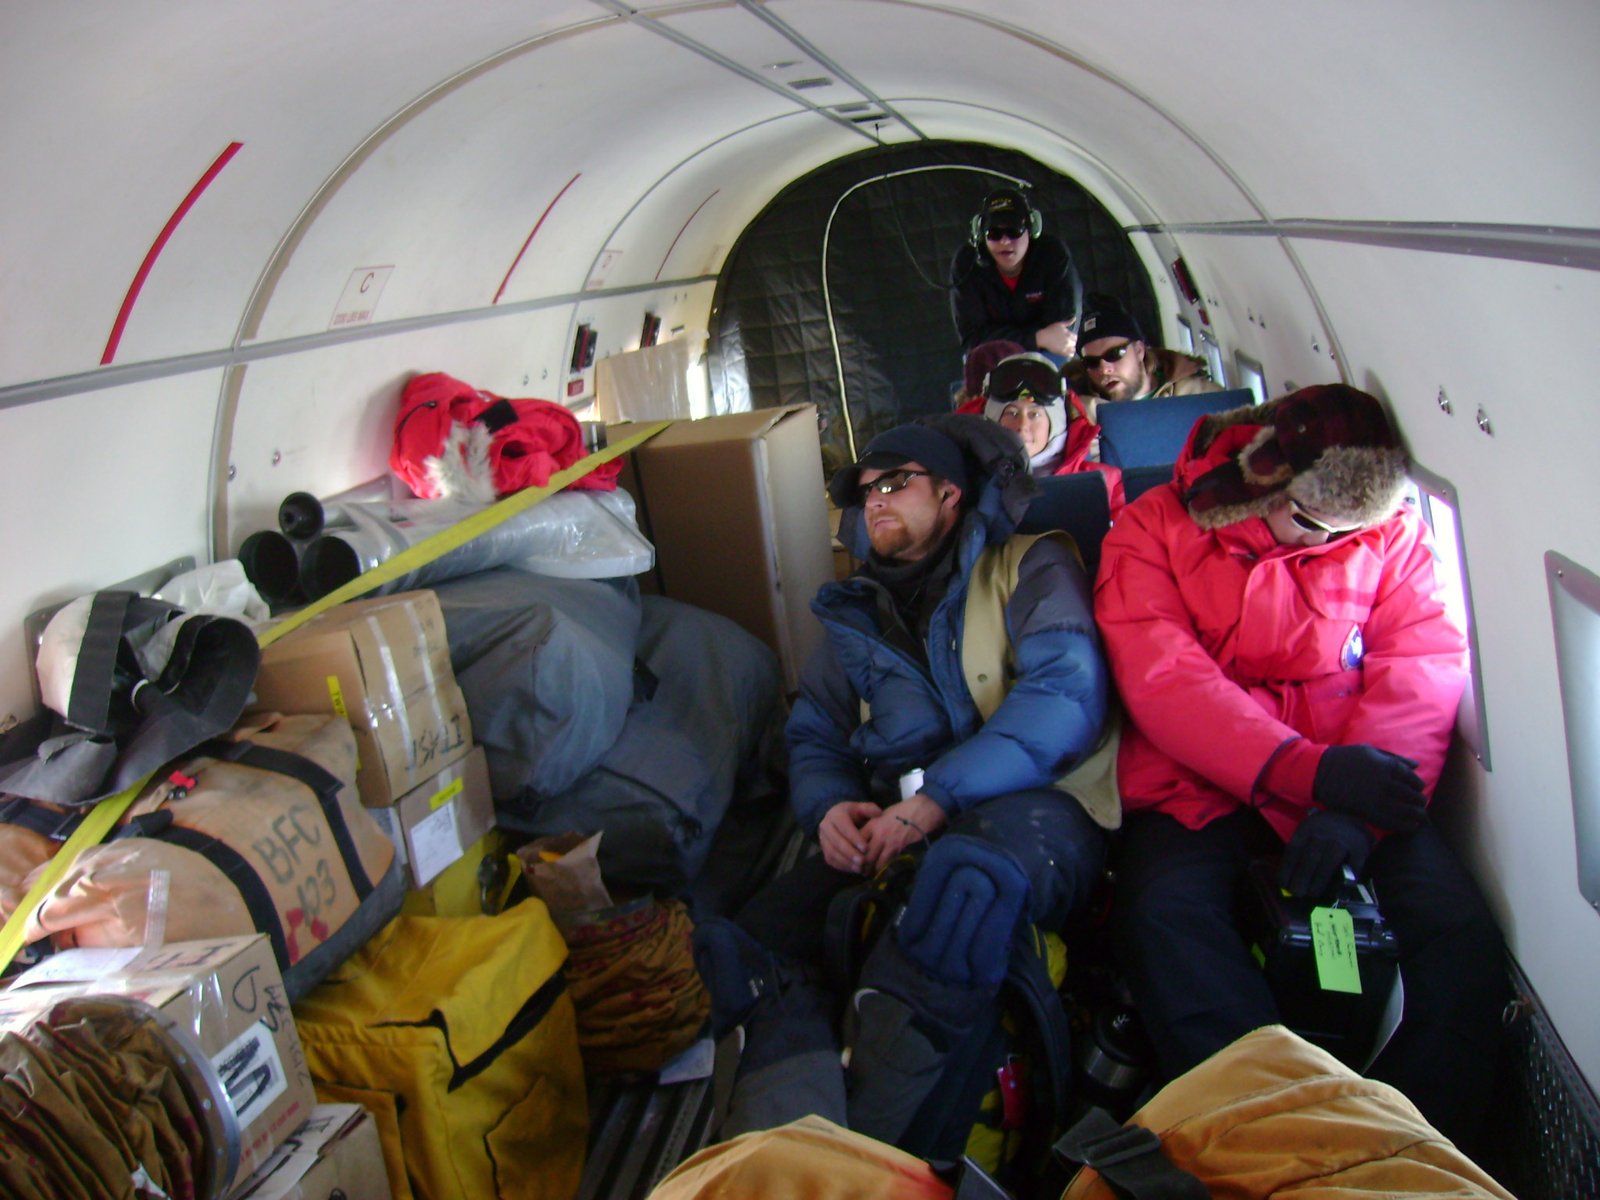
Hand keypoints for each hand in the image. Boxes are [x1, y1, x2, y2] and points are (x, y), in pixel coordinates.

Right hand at [818, 801, 881, 873]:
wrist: (835, 819)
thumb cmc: (851, 814)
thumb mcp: (859, 808)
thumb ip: (869, 809)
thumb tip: (879, 813)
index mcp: (835, 815)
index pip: (844, 827)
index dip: (854, 838)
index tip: (866, 848)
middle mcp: (826, 827)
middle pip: (836, 842)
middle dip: (850, 852)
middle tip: (863, 861)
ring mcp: (823, 839)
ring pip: (832, 852)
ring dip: (846, 861)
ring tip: (860, 868)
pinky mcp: (824, 849)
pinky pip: (831, 860)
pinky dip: (842, 866)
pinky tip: (854, 869)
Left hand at [860, 793, 947, 873]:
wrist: (920, 810)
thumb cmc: (903, 810)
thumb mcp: (884, 815)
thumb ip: (874, 826)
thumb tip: (867, 838)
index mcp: (872, 824)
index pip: (856, 840)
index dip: (853, 850)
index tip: (852, 857)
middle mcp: (878, 833)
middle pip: (863, 853)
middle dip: (860, 864)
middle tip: (859, 871)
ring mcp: (888, 841)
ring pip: (874, 860)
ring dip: (870, 869)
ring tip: (868, 874)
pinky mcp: (898, 847)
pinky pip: (887, 862)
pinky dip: (883, 869)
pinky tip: (881, 872)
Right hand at [1035, 321, 1076, 357]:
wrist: (1043, 338)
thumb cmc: (1050, 330)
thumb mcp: (1060, 324)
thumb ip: (1068, 322)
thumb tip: (1075, 318)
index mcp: (1069, 334)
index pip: (1075, 337)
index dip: (1073, 337)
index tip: (1069, 337)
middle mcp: (1069, 341)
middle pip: (1074, 343)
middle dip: (1072, 342)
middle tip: (1068, 342)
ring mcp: (1066, 347)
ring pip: (1074, 349)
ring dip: (1072, 348)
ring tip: (1067, 348)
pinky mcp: (1063, 353)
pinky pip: (1070, 354)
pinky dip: (1070, 353)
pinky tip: (1067, 352)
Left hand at [1279, 810, 1374, 900]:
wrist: (1356, 812)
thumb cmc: (1327, 826)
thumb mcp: (1310, 827)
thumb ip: (1300, 846)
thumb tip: (1286, 873)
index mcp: (1308, 827)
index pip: (1294, 849)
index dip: (1287, 868)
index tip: (1283, 884)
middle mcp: (1323, 832)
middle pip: (1310, 858)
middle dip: (1301, 878)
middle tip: (1297, 893)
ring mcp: (1342, 839)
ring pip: (1328, 863)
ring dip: (1319, 881)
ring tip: (1313, 894)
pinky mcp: (1359, 846)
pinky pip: (1352, 865)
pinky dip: (1347, 878)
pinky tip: (1340, 888)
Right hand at [1312, 744, 1427, 831]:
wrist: (1321, 772)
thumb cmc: (1346, 758)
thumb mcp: (1370, 750)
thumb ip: (1394, 758)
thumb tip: (1416, 765)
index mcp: (1388, 766)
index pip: (1413, 779)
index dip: (1418, 785)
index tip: (1418, 789)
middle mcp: (1386, 783)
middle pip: (1412, 796)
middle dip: (1419, 801)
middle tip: (1420, 805)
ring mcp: (1378, 799)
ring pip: (1407, 811)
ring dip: (1416, 815)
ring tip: (1419, 818)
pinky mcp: (1369, 812)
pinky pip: (1393, 822)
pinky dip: (1405, 826)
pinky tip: (1410, 826)